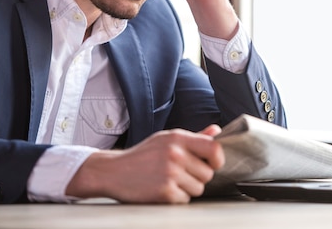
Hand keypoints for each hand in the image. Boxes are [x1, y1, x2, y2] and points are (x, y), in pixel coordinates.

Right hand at [65, 125, 223, 203]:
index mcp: (177, 138)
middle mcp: (176, 153)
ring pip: (198, 188)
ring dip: (187, 188)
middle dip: (197, 177)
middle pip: (208, 173)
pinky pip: (185, 199)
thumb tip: (216, 131)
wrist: (113, 171)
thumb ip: (194, 137)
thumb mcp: (166, 139)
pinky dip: (176, 197)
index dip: (217, 159)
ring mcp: (170, 172)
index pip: (214, 148)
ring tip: (169, 180)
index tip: (211, 164)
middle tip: (180, 174)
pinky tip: (162, 188)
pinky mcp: (165, 191)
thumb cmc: (142, 155)